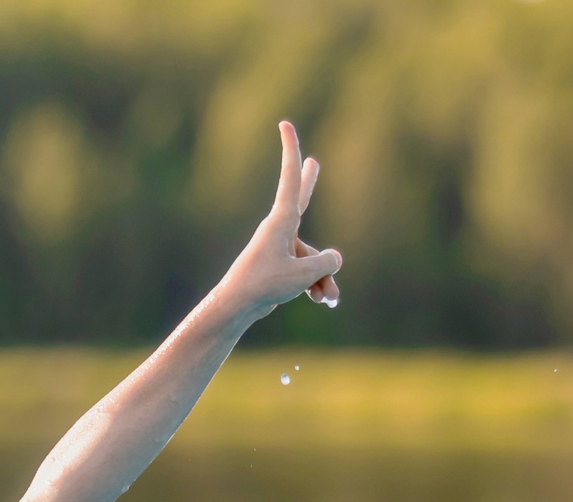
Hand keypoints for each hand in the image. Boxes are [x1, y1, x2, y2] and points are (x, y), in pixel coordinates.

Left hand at [211, 121, 342, 323]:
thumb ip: (328, 263)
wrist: (238, 307)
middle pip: (301, 200)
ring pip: (314, 259)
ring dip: (323, 279)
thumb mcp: (305, 273)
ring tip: (327, 299)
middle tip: (313, 162)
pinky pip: (307, 273)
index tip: (284, 124)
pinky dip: (316, 286)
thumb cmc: (265, 284)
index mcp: (281, 220)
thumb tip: (334, 260)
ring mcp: (281, 249)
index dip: (290, 150)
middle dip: (310, 183)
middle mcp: (280, 230)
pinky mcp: (282, 268)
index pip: (289, 178)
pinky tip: (323, 301)